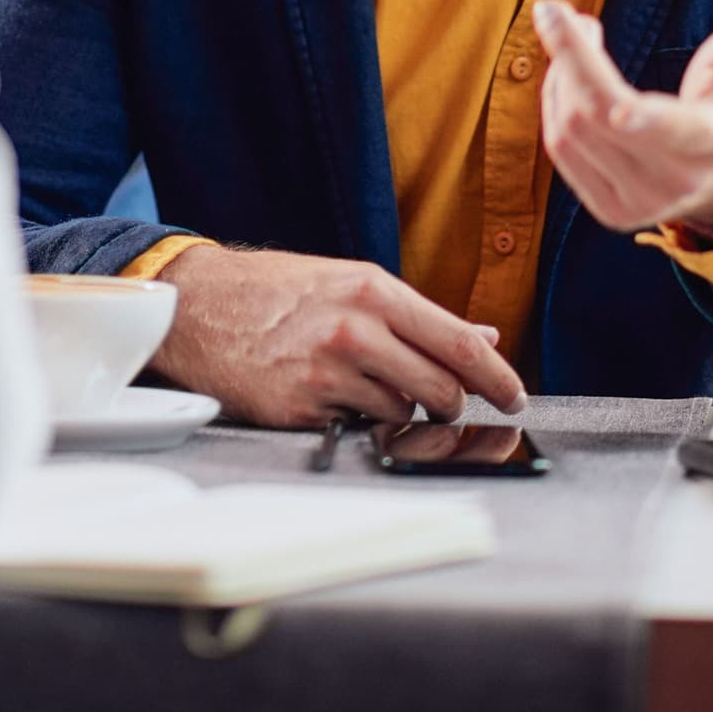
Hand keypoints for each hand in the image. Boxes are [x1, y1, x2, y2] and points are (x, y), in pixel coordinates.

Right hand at [146, 246, 527, 428]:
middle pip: (441, 388)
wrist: (198, 304)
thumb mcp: (349, 281)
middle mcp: (353, 329)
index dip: (497, 376)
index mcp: (372, 290)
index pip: (457, 342)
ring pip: (401, 414)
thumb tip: (482, 336)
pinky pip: (355, 430)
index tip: (515, 397)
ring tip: (364, 385)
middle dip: (452, 404)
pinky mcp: (298, 410)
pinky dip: (356, 421)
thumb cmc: (276, 290)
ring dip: (399, 411)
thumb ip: (417, 314)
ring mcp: (325, 373)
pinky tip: (331, 396)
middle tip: (446, 404)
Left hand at [533, 0, 712, 233]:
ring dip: (559, 73)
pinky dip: (555, 102)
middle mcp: (679, 181)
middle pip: (598, 116)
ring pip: (570, 131)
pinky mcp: (611, 210)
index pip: (674, 129)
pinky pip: (561, 149)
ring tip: (577, 37)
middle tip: (557, 10)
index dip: (638, 113)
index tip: (607, 84)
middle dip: (568, 54)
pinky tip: (570, 77)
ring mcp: (641, 204)